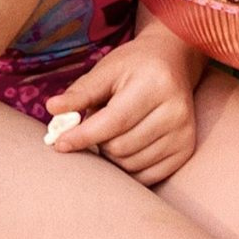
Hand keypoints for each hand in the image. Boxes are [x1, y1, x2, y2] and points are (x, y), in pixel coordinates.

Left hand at [43, 32, 205, 184]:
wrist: (174, 61)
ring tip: (116, 132)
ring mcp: (184, 131)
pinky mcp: (186, 148)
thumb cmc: (134, 66)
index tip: (59, 144)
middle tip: (99, 124)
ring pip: (130, 165)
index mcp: (155, 84)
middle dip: (99, 142)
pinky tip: (129, 145)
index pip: (113, 121)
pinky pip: (147, 176)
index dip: (83, 136)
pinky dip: (129, 167)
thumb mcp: (106, 70)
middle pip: (120, 147)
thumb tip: (52, 109)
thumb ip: (80, 93)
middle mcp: (175, 109)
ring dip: (113, 156)